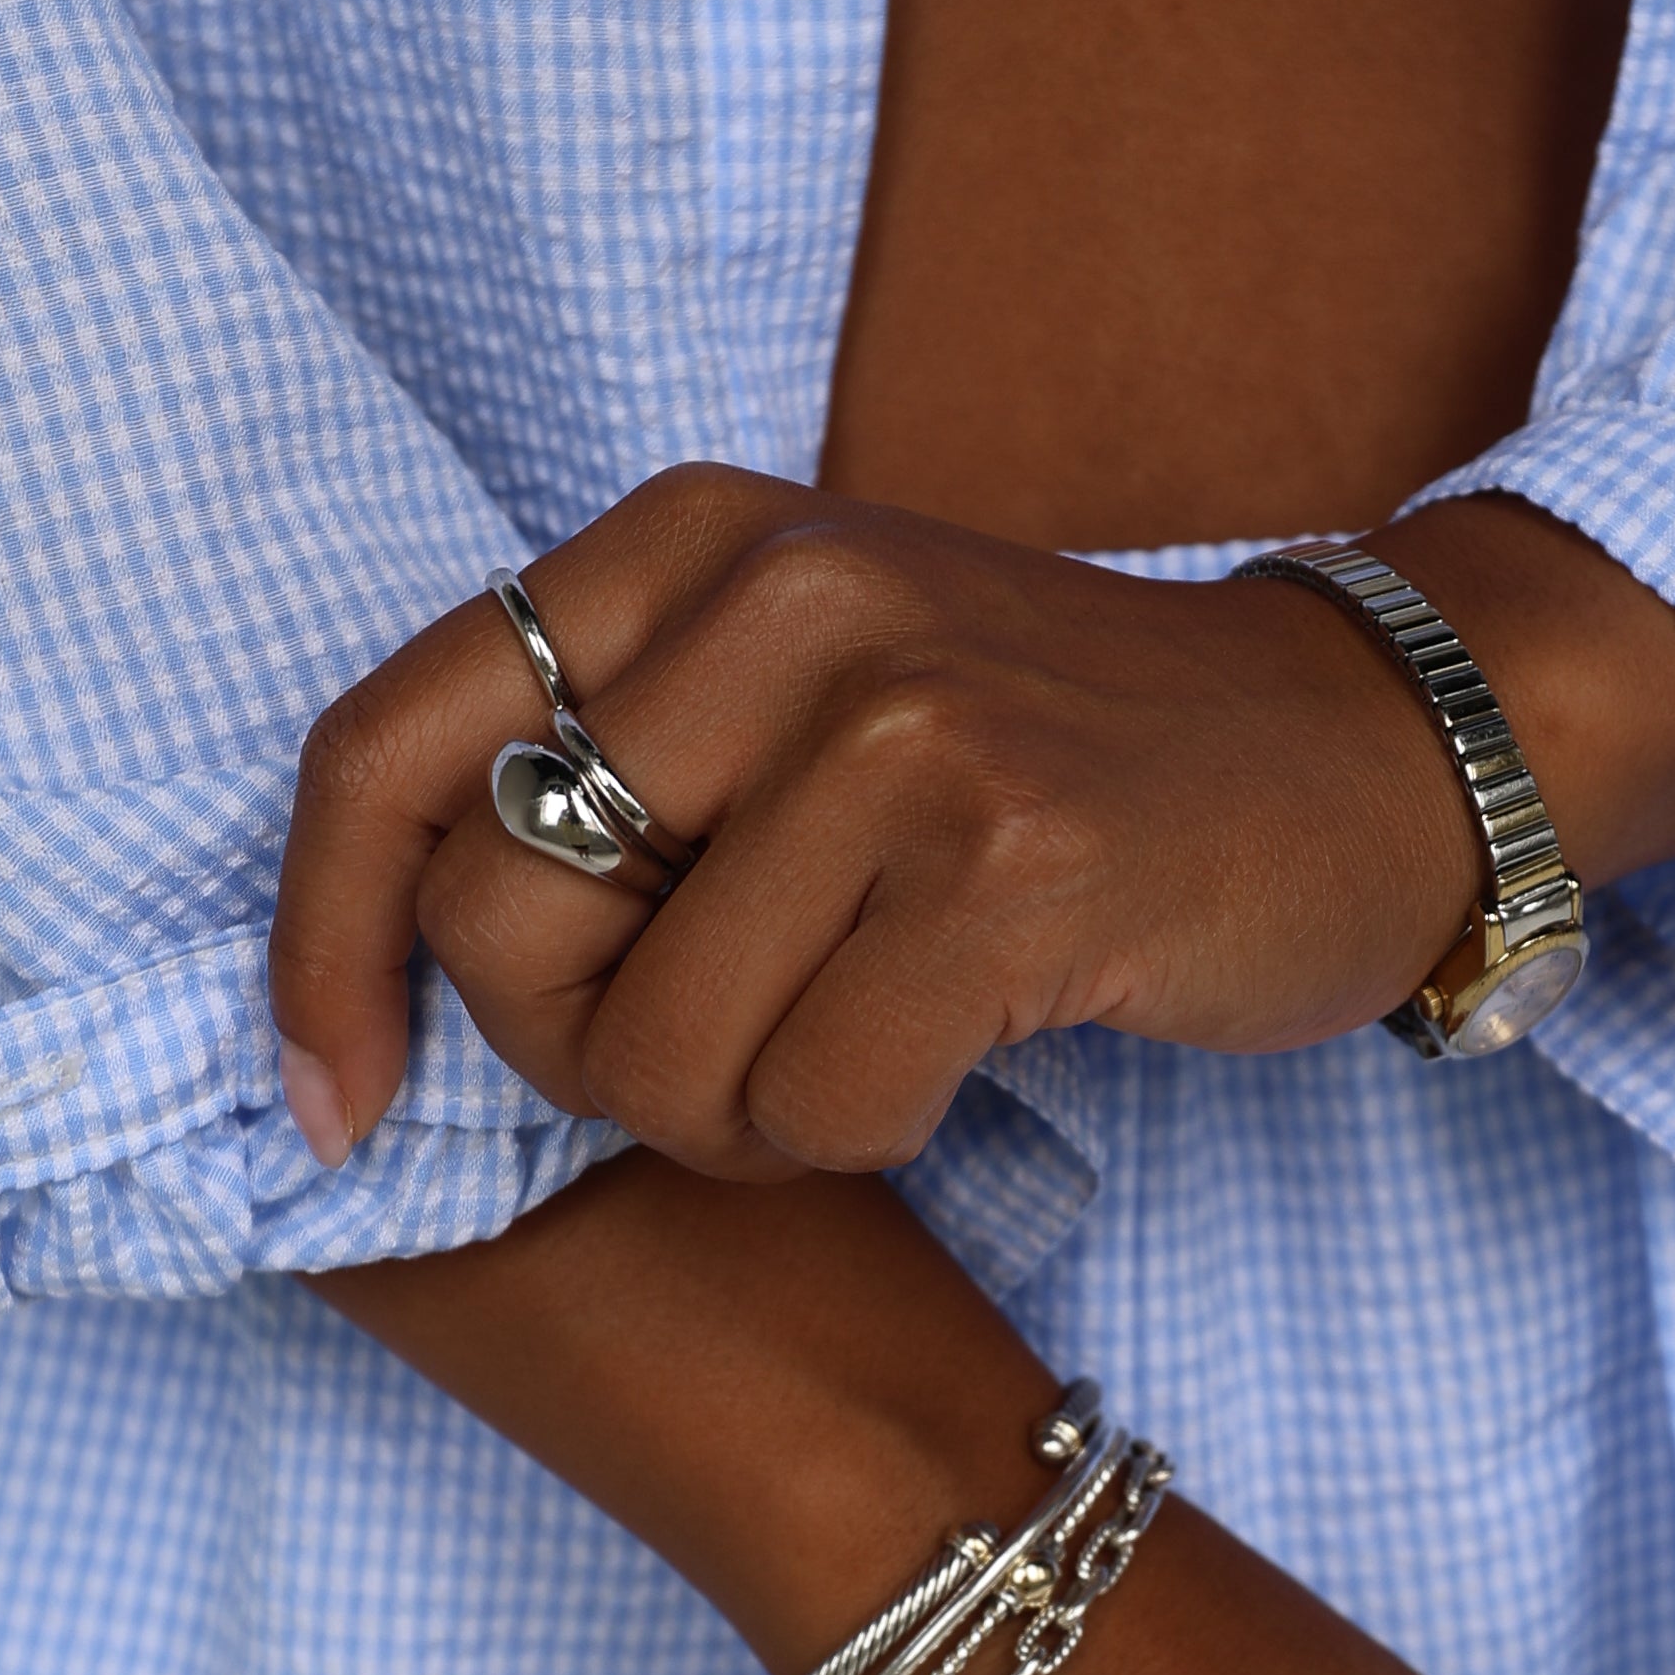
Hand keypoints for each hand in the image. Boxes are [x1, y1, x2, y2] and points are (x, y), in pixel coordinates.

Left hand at [271, 467, 1674, 1177]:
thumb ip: (614, 773)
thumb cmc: (1050, 762)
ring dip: (744, 1119)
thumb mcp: (802, 688)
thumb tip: (386, 983)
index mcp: (686, 540)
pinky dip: (862, 1134)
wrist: (1357, 755)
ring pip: (654, 1052)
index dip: (317, 952)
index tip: (328, 1101)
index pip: (384, 748)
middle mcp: (777, 597)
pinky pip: (813, 1102)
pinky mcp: (1007, 864)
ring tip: (862, 1044)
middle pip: (498, 926)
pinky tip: (955, 1058)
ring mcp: (898, 724)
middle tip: (720, 1053)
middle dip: (582, 1059)